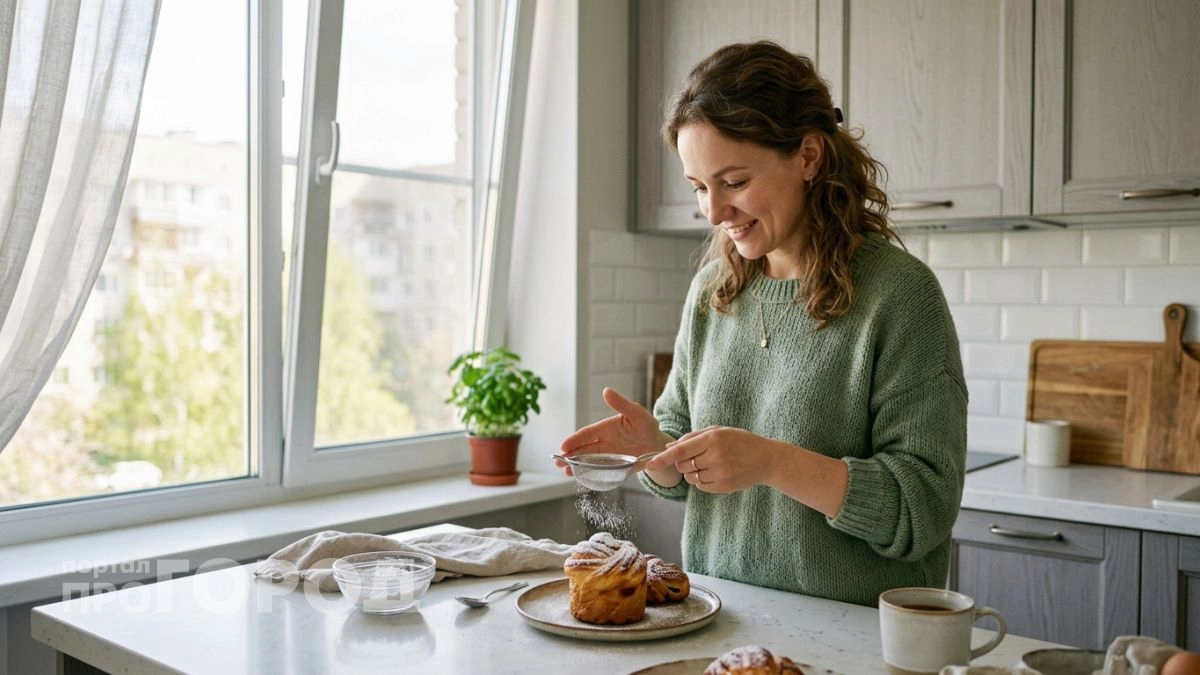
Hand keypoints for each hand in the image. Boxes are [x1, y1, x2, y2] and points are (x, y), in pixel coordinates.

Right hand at [557, 388, 666, 474]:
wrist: (658, 445)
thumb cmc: (647, 426)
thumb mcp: (637, 413)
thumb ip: (622, 404)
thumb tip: (606, 391)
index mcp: (606, 428)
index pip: (587, 434)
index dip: (575, 440)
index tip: (563, 446)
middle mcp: (604, 442)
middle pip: (583, 449)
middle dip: (569, 455)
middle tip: (557, 462)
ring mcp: (608, 455)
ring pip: (588, 461)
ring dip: (576, 466)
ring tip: (564, 471)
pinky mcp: (613, 466)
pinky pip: (598, 470)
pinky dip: (588, 474)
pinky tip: (579, 477)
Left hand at [645, 425, 772, 493]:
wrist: (766, 459)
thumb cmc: (739, 441)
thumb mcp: (718, 431)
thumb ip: (692, 437)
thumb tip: (669, 446)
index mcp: (712, 438)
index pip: (681, 450)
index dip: (663, 458)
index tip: (649, 464)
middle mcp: (715, 456)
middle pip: (683, 465)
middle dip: (683, 463)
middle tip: (697, 457)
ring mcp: (720, 473)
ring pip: (691, 477)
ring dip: (693, 472)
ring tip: (710, 464)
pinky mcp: (724, 487)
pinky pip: (701, 486)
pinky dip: (703, 480)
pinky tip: (717, 472)